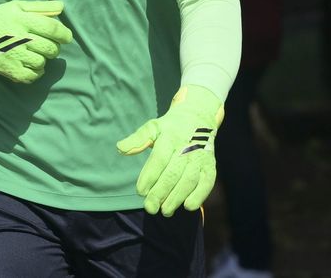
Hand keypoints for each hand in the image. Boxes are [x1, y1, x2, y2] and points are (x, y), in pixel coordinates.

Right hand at [0, 0, 72, 82]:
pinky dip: (35, 72)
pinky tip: (30, 65)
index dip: (65, 34)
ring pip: (42, 63)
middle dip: (53, 47)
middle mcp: (19, 37)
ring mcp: (14, 55)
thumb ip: (40, 7)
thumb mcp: (16, 7)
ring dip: (42, 59)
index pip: (54, 29)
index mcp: (22, 19)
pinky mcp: (8, 69)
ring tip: (34, 53)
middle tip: (45, 45)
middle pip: (51, 48)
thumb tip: (62, 8)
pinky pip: (31, 76)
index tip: (65, 37)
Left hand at [116, 84, 224, 215]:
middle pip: (173, 174)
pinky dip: (199, 195)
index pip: (159, 160)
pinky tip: (188, 207)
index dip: (149, 176)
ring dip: (177, 197)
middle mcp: (186, 148)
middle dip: (160, 192)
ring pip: (188, 180)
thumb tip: (120, 148)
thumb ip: (137, 139)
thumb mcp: (152, 128)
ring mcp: (199, 158)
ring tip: (164, 211)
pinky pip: (207, 183)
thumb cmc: (169, 128)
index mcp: (169, 138)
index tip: (140, 191)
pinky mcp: (210, 166)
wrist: (197, 119)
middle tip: (150, 208)